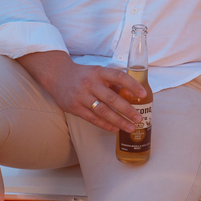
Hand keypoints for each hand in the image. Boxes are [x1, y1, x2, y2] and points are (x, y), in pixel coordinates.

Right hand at [17, 50, 143, 133]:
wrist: (57, 75)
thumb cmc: (83, 75)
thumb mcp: (98, 72)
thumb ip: (112, 83)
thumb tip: (131, 95)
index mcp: (99, 72)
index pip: (118, 77)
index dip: (132, 85)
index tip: (144, 94)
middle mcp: (90, 83)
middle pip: (112, 98)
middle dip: (127, 110)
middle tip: (139, 118)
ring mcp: (81, 96)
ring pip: (103, 111)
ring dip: (118, 121)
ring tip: (130, 127)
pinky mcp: (74, 107)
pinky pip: (92, 118)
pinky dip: (105, 125)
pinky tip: (115, 129)